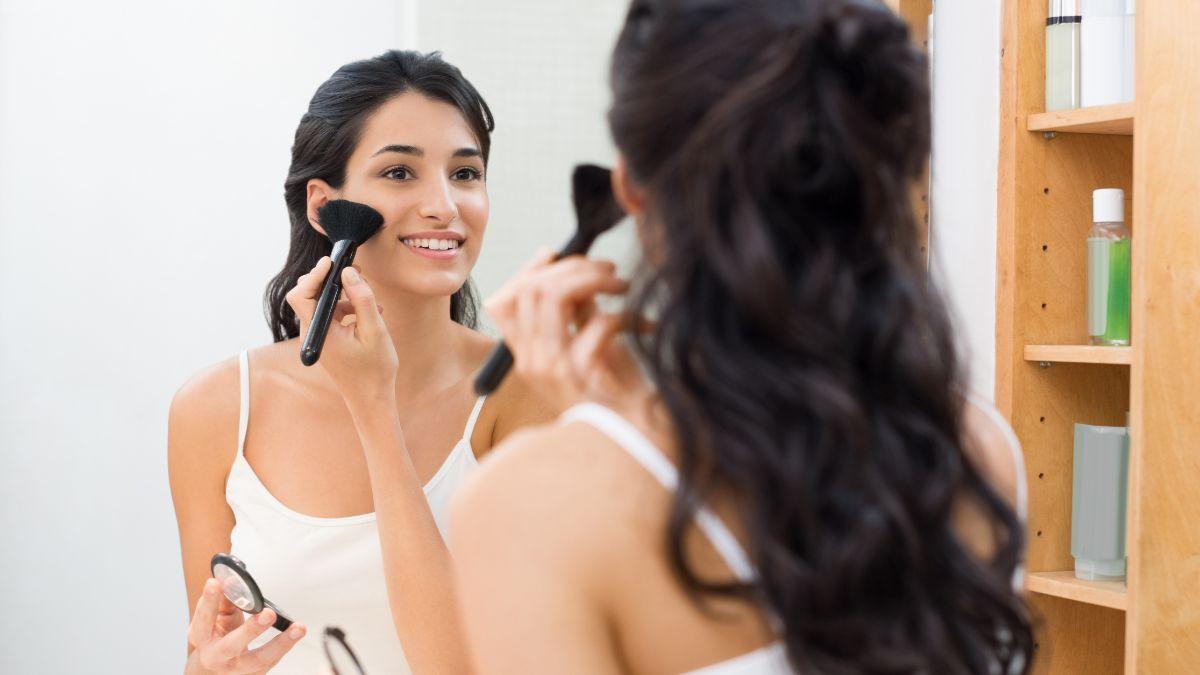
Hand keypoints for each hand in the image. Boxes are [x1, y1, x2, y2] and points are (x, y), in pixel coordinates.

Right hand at [186, 578, 305, 673]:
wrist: (212, 671)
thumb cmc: (215, 639)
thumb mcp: (214, 620)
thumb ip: (223, 601)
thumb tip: (232, 581)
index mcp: (202, 637)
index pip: (203, 618)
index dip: (209, 601)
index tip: (216, 583)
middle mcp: (217, 655)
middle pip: (231, 645)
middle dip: (250, 629)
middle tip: (268, 613)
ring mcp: (236, 668)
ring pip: (258, 659)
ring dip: (280, 643)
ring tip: (297, 628)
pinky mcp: (253, 673)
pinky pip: (271, 660)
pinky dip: (285, 646)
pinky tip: (297, 632)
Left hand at [286, 257, 398, 407]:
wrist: (371, 399)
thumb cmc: (374, 369)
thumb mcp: (375, 331)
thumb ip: (362, 299)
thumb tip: (350, 272)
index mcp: (320, 332)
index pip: (301, 295)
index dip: (314, 275)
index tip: (332, 262)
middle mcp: (313, 333)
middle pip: (310, 295)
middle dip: (331, 281)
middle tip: (355, 273)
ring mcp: (319, 337)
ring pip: (323, 304)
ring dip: (344, 295)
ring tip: (370, 298)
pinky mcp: (327, 340)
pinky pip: (331, 315)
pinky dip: (347, 308)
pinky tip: (369, 313)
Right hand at [485, 249, 642, 408]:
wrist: (636, 441)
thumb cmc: (618, 395)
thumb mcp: (591, 344)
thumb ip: (576, 310)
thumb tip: (570, 265)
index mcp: (527, 356)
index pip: (505, 299)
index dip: (530, 269)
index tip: (559, 254)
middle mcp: (530, 362)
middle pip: (531, 289)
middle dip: (572, 266)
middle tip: (609, 271)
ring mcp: (551, 370)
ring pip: (552, 296)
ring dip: (594, 280)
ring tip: (624, 285)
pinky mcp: (579, 377)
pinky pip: (595, 324)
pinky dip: (627, 316)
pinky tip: (647, 324)